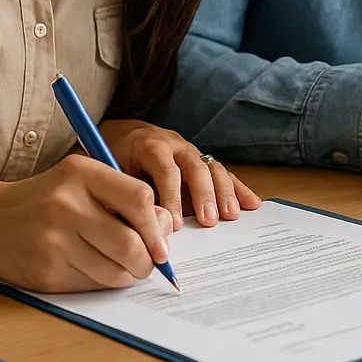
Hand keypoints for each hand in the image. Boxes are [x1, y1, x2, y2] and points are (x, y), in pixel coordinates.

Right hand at [0, 153, 176, 292]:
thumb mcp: (82, 182)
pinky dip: (105, 282)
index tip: (161, 239)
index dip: (158, 225)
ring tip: (125, 267)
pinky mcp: (46, 271)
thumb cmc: (47, 200)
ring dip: (129, 274)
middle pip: (131, 242)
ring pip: (115, 269)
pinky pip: (93, 284)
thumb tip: (165, 229)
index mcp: (81, 173)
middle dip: (149, 259)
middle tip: (150, 262)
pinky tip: (97, 270)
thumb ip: (123, 198)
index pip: (140, 199)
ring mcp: (54, 240)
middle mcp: (67, 205)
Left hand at [98, 119, 260, 227]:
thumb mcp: (108, 172)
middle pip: (195, 166)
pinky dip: (238, 189)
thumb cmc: (112, 159)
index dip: (172, 196)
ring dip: (224, 192)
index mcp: (150, 145)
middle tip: (208, 221)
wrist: (123, 136)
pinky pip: (224, 174)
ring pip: (213, 168)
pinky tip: (252, 204)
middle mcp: (176, 145)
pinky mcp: (202, 163)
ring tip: (231, 216)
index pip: (166, 169)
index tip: (174, 224)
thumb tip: (130, 225)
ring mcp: (192, 152)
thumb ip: (120, 192)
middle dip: (203, 194)